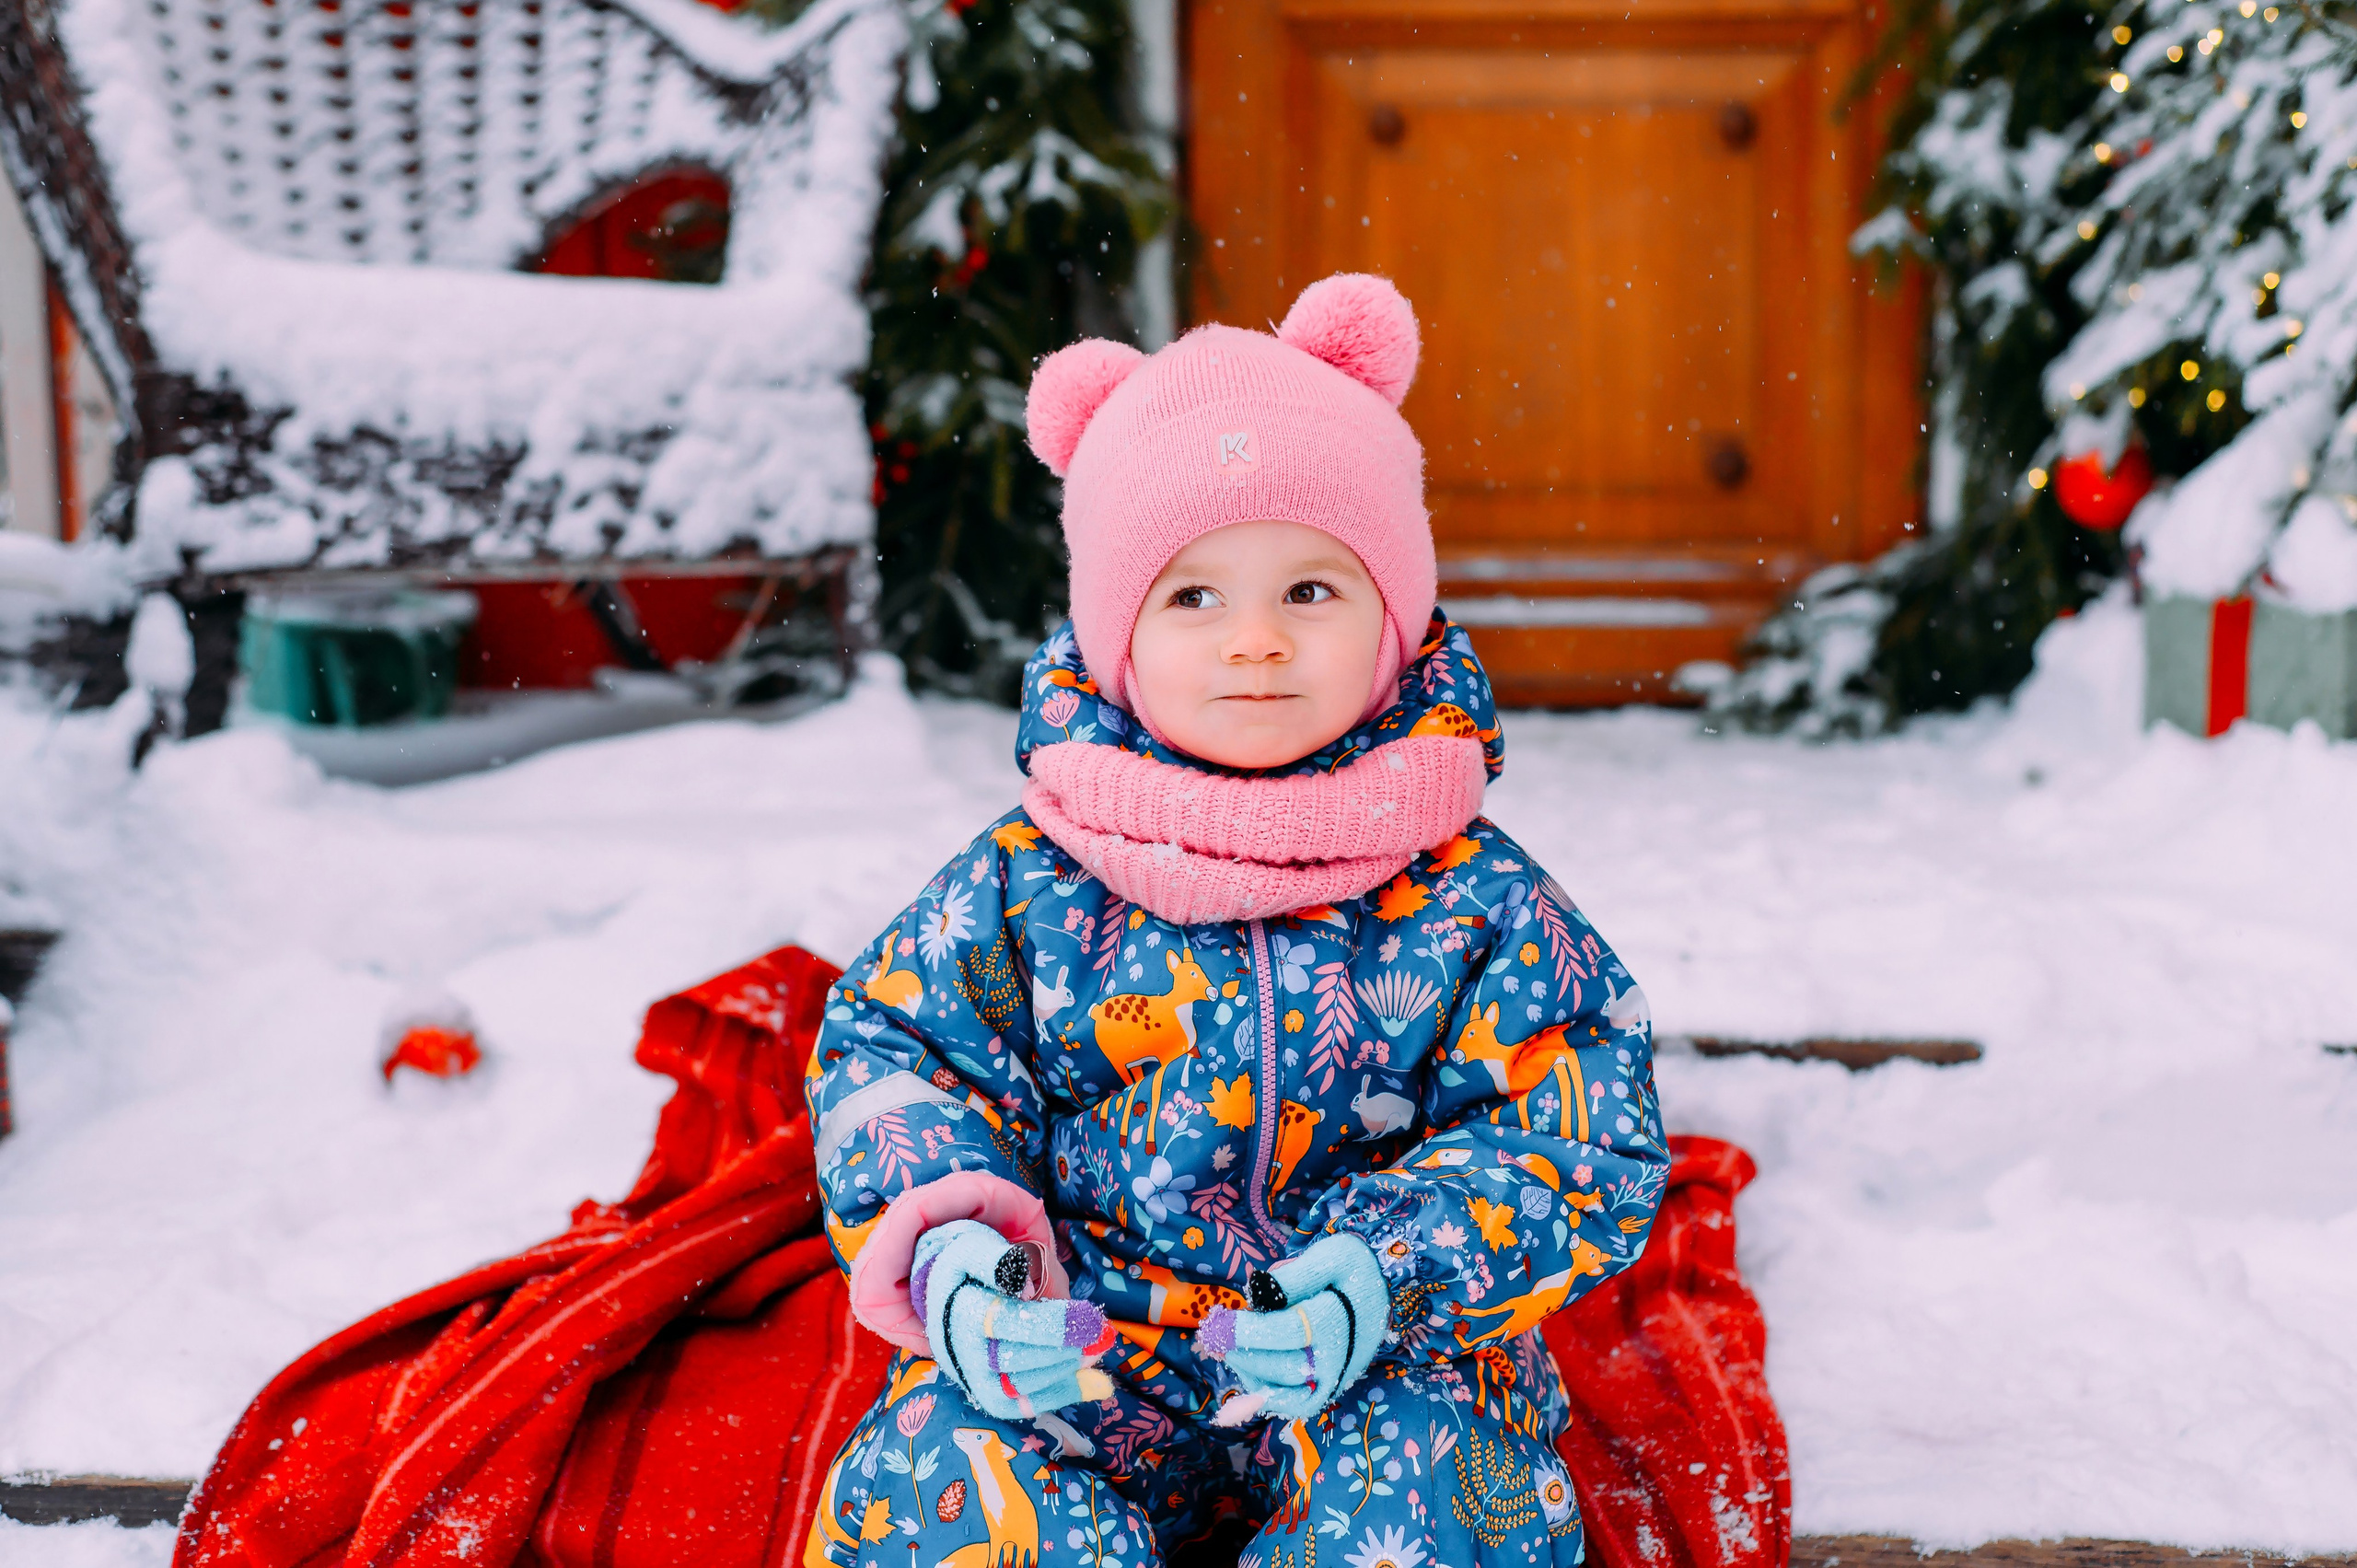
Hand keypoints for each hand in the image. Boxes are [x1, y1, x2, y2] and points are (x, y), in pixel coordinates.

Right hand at [912, 1220, 1115, 1418]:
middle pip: (1015, 1360)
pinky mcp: (984, 1392)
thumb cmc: (969, 1268)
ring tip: (1098, 1354)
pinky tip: (1094, 1385)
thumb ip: (999, 1262)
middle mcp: (960, 1350)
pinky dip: (1058, 1395)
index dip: (1053, 1324)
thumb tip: (1025, 1283)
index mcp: (959, 1310)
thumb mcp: (976, 1249)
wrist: (942, 1295)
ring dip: (1065, 1375)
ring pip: (1019, 1387)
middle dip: (1063, 1350)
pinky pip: (1020, 1405)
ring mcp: (971, 1375)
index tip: (1092, 1315)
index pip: (1008, 1322)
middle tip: (1101, 1336)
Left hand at [1198, 1233, 1390, 1423]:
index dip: (1249, 1331)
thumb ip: (1293, 1275)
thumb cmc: (1351, 1267)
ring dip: (1252, 1377)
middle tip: (1217, 1339)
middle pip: (1283, 1366)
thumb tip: (1258, 1292)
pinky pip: (1300, 1404)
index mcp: (1336, 1318)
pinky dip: (1273, 1400)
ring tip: (1231, 1354)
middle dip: (1244, 1354)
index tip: (1219, 1323)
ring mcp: (1336, 1375)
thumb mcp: (1328, 1255)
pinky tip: (1251, 1378)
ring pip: (1288, 1392)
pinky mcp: (1333, 1385)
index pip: (1286, 1332)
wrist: (1382, 1286)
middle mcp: (1338, 1355)